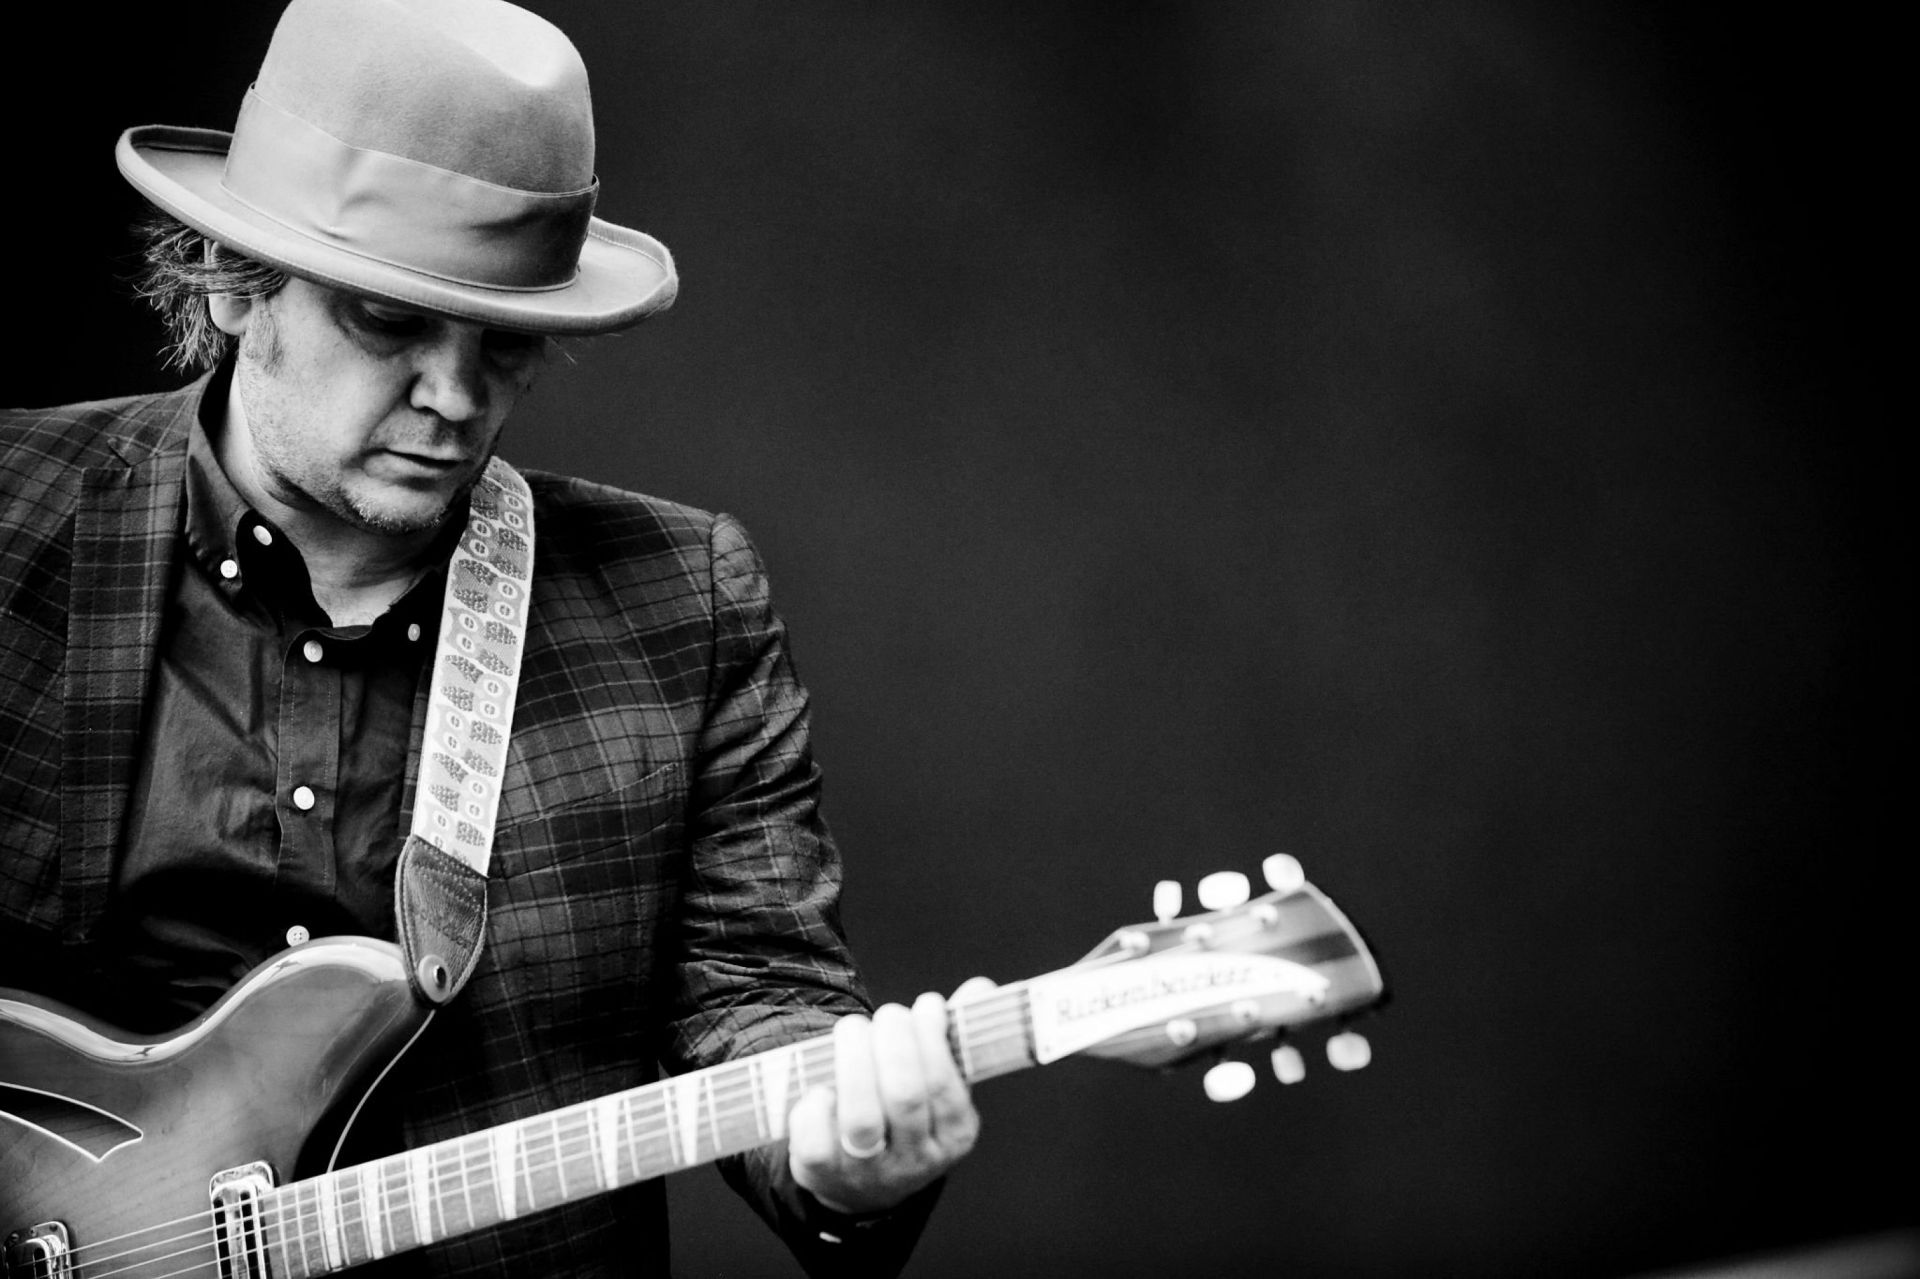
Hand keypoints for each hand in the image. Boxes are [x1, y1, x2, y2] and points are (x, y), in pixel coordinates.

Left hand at [788, 977, 995, 1215]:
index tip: (927, 1004)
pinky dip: (815, 1106)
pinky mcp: (825, 1175)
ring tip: (854, 1030)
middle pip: (904, 1096)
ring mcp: (869, 1171)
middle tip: (888, 1015)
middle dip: (892, 1042)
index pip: (943, 1084)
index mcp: (954, 1135)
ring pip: (862, 1118)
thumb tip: (980, 988)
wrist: (864, 1182)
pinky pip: (816, 1142)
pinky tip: (822, 1085)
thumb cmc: (904, 1113)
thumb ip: (955, 1035)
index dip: (932, 1036)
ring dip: (854, 1060)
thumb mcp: (938, 1083)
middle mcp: (916, 1160)